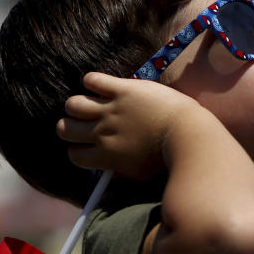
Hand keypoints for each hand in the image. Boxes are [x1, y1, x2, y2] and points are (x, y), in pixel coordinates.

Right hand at [55, 71, 200, 178]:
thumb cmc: (169, 158)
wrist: (188, 136)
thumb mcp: (139, 174)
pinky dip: (92, 81)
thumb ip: (118, 171)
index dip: (79, 149)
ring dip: (80, 104)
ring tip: (93, 104)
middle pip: (64, 128)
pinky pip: (92, 79)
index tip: (89, 145)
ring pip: (73, 104)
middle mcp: (102, 133)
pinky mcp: (123, 89)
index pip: (73, 154)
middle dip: (71, 126)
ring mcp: (111, 110)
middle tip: (85, 124)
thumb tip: (107, 172)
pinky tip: (103, 86)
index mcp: (105, 156)